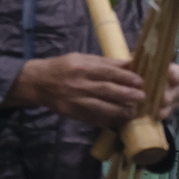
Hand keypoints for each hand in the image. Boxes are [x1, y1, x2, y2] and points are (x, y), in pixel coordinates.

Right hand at [16, 52, 156, 127]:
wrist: (36, 83)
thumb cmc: (62, 67)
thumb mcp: (81, 59)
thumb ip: (105, 62)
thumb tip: (130, 63)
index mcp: (81, 68)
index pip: (107, 73)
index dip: (126, 77)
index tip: (140, 81)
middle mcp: (78, 85)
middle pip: (106, 91)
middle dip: (127, 94)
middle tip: (142, 96)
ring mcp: (74, 101)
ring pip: (101, 107)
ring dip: (120, 110)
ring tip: (134, 110)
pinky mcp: (72, 114)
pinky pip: (93, 119)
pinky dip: (108, 120)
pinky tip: (119, 120)